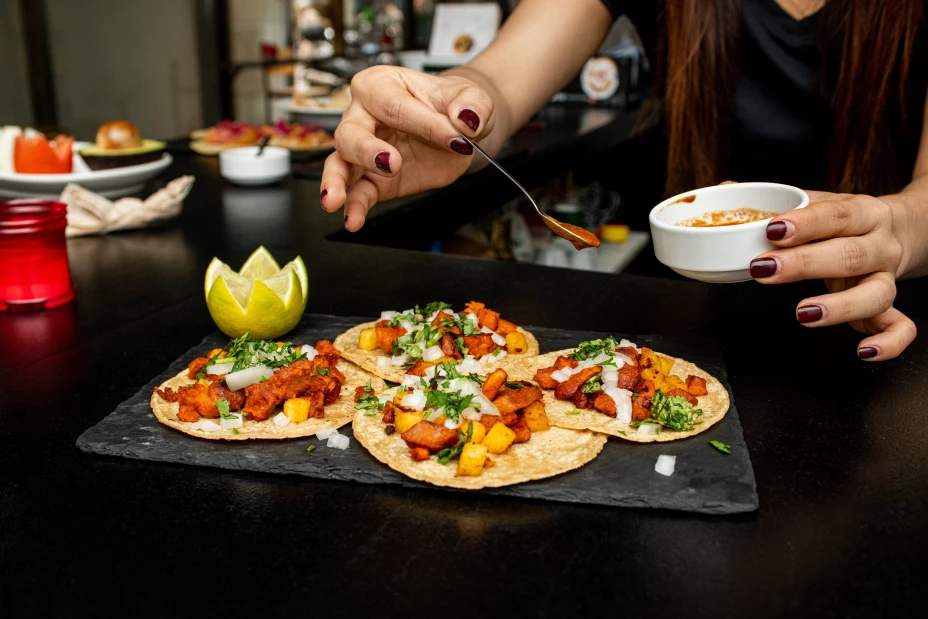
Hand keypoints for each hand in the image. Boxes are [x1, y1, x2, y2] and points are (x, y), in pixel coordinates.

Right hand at [321, 66, 494, 230]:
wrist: (458, 132)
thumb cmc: (451, 106)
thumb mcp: (471, 98)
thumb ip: (472, 104)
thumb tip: (467, 119)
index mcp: (383, 85)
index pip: (394, 104)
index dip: (423, 123)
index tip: (454, 138)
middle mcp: (364, 115)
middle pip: (350, 131)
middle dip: (366, 149)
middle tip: (391, 163)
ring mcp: (364, 150)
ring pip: (340, 162)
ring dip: (337, 181)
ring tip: (336, 199)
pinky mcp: (374, 180)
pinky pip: (358, 192)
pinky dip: (354, 207)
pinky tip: (354, 220)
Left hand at [749, 191, 916, 360]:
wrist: (900, 229)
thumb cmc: (845, 221)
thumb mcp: (818, 203)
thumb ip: (776, 201)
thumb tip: (726, 189)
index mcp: (863, 213)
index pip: (838, 215)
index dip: (807, 223)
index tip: (772, 230)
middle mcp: (880, 245)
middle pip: (850, 255)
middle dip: (805, 264)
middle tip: (763, 269)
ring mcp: (887, 277)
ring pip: (878, 293)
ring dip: (840, 307)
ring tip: (803, 314)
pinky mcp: (891, 306)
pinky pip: (901, 327)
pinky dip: (889, 342)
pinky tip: (863, 351)